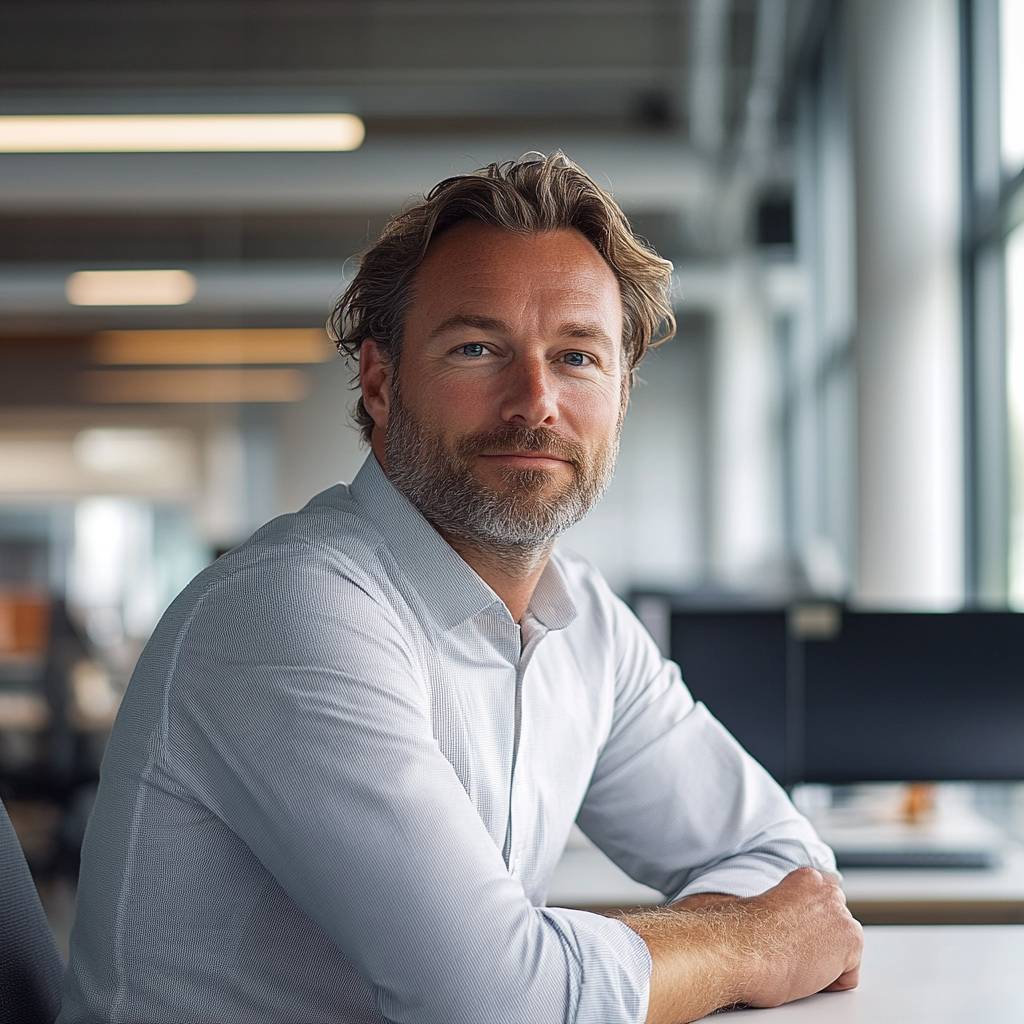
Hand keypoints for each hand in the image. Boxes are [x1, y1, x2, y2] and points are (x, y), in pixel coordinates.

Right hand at [731, 867, 862, 1007]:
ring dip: (827, 961)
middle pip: (838, 925)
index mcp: (807, 878)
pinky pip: (849, 974)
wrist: (742, 949)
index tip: (796, 936)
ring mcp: (841, 915)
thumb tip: (782, 925)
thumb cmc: (743, 933)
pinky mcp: (851, 941)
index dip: (810, 926)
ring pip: (844, 949)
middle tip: (798, 953)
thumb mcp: (763, 907)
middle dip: (823, 941)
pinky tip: (806, 976)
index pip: (825, 904)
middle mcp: (828, 892)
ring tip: (798, 965)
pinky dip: (831, 983)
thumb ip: (784, 908)